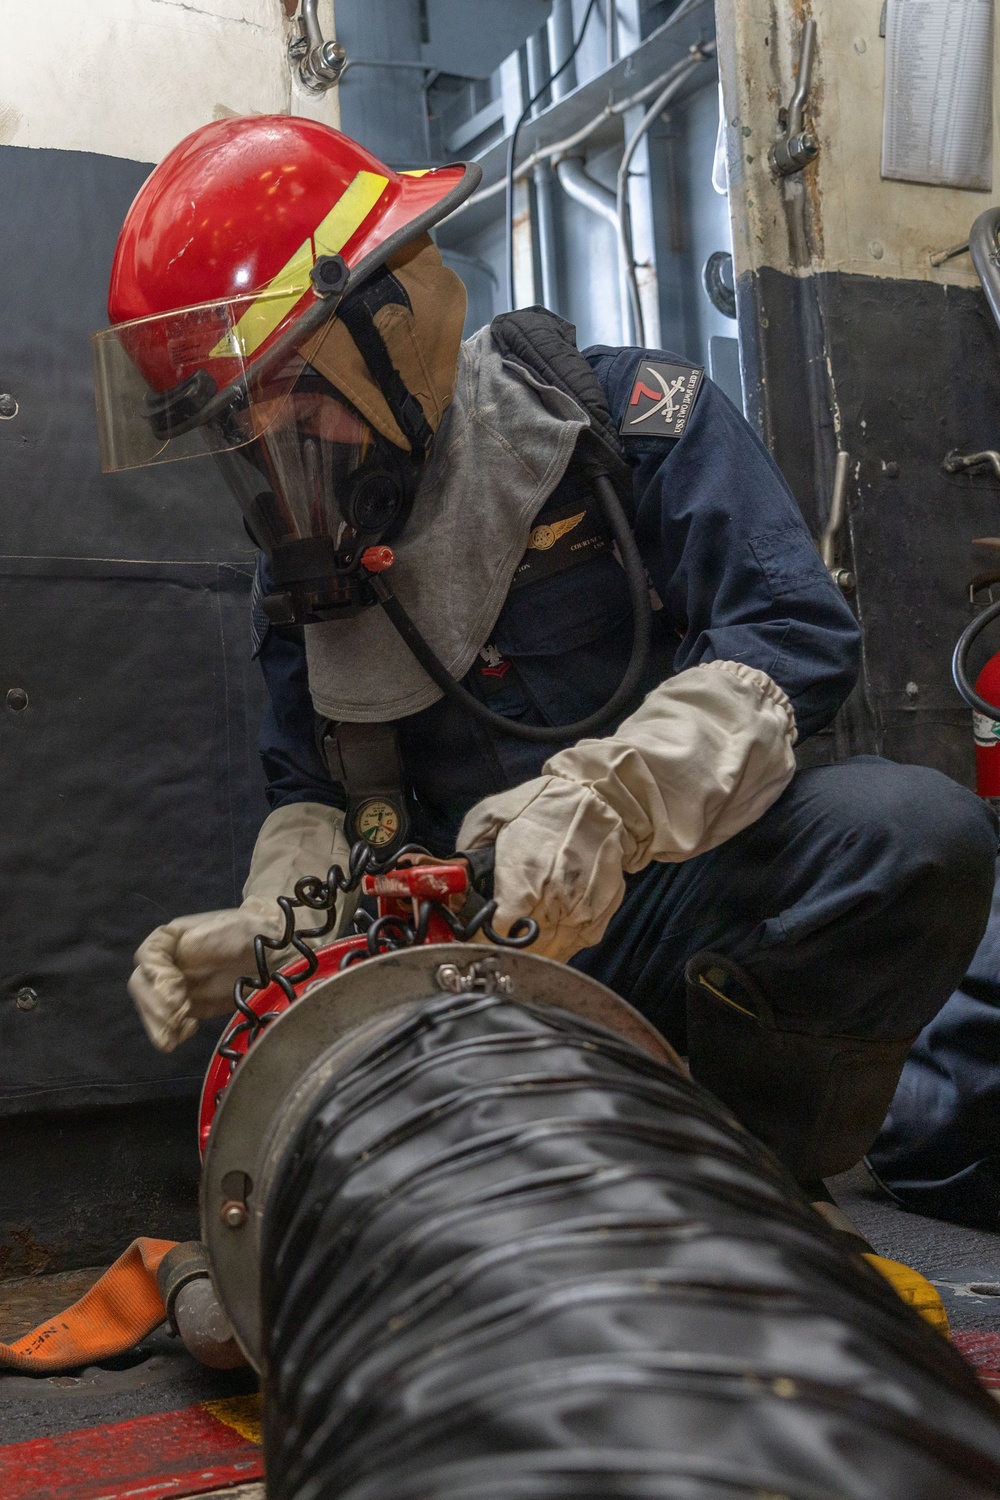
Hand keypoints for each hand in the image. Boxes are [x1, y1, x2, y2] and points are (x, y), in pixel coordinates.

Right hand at [128, 898, 284, 1053]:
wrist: (269, 951)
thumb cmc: (244, 933)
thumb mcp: (221, 930)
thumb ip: (195, 945)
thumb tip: (174, 966)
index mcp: (168, 939)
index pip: (147, 957)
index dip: (157, 975)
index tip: (178, 990)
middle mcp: (165, 963)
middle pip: (142, 985)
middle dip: (154, 1005)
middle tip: (175, 1018)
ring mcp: (174, 987)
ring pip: (151, 1007)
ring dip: (158, 1024)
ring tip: (174, 1036)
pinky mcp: (187, 1006)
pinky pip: (170, 1022)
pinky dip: (173, 1032)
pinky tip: (189, 1032)